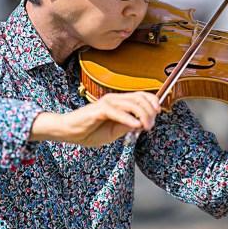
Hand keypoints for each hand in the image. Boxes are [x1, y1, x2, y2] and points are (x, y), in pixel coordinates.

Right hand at [30, 91, 160, 146]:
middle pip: (139, 99)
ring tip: (146, 127)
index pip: (140, 96)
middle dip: (150, 112)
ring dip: (143, 116)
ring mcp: (107, 103)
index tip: (158, 113)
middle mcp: (114, 99)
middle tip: (151, 126)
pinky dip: (129, 118)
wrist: (68, 132)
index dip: (153, 102)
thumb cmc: (89, 131)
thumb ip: (127, 126)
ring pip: (132, 104)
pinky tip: (136, 125)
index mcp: (119, 102)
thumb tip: (141, 124)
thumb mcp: (113, 132)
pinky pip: (118, 112)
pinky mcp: (99, 110)